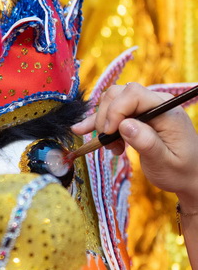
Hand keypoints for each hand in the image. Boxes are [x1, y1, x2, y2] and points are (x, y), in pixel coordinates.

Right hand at [72, 82, 197, 206]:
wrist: (189, 175)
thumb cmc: (180, 171)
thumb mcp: (164, 162)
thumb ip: (146, 142)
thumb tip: (124, 125)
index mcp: (166, 110)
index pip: (133, 94)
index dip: (115, 110)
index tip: (109, 133)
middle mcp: (156, 103)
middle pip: (119, 94)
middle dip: (106, 117)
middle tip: (108, 142)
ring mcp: (146, 108)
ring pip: (112, 101)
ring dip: (103, 123)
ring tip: (110, 146)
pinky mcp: (138, 116)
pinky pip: (113, 112)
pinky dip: (97, 122)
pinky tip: (82, 130)